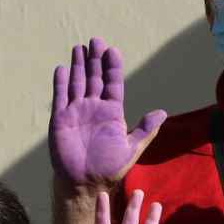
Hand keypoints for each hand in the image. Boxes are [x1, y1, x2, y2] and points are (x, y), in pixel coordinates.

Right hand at [50, 40, 165, 187]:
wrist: (85, 182)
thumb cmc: (109, 168)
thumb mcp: (131, 149)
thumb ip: (145, 130)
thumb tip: (162, 113)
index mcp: (112, 112)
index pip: (113, 84)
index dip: (112, 67)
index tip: (113, 51)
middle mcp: (94, 108)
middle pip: (94, 78)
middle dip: (95, 60)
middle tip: (96, 41)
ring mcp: (76, 111)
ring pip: (77, 82)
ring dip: (78, 65)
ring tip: (79, 47)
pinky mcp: (60, 118)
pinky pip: (60, 96)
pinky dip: (61, 82)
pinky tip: (63, 68)